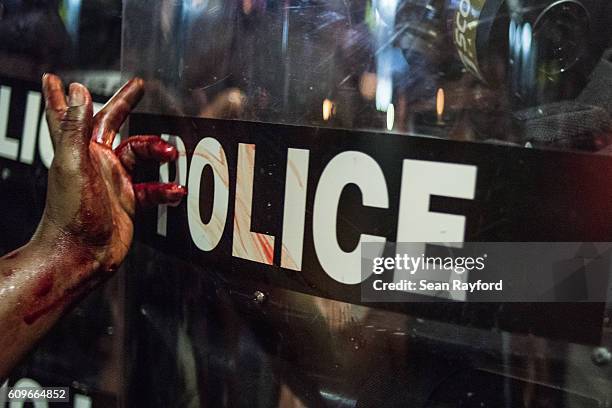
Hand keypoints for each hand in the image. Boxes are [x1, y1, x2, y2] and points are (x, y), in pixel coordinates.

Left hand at [37, 74, 185, 275]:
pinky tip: (176, 191)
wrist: (81, 255)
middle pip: (112, 124)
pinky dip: (166, 189)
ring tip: (171, 152)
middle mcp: (96, 162)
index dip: (62, 97)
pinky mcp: (129, 201)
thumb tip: (77, 89)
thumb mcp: (72, 164)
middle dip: (126, 104)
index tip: (56, 78)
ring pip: (141, 154)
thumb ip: (76, 126)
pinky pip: (152, 188)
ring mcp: (114, 181)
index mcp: (79, 150)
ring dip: (158, 151)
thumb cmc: (69, 213)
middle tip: (139, 86)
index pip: (70, 115)